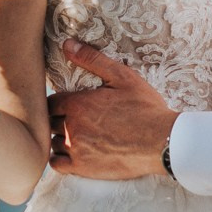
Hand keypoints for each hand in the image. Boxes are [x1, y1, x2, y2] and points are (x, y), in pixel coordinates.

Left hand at [47, 39, 176, 179]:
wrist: (162, 142)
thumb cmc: (145, 108)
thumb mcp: (122, 76)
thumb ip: (92, 59)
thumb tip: (67, 44)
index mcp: (77, 104)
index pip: (50, 102)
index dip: (56, 102)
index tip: (66, 104)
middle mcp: (71, 126)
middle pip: (49, 122)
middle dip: (57, 119)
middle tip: (71, 119)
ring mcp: (76, 149)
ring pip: (52, 142)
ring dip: (59, 138)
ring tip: (73, 135)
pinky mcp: (83, 168)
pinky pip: (56, 164)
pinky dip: (59, 158)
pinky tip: (71, 153)